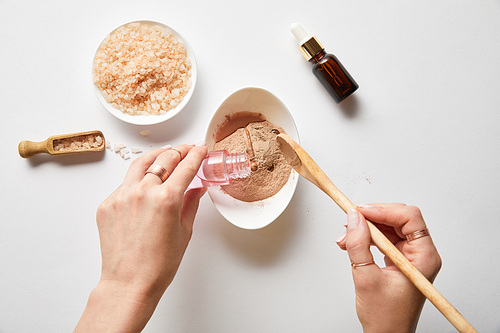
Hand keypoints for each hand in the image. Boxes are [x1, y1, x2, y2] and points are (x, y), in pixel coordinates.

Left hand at [75, 143, 207, 332]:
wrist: (129, 283)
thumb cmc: (158, 265)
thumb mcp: (184, 231)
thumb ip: (191, 204)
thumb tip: (197, 189)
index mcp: (166, 199)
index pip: (185, 167)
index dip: (196, 155)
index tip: (200, 149)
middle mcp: (143, 192)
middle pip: (164, 159)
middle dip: (178, 151)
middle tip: (186, 150)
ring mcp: (121, 196)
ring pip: (140, 164)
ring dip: (156, 156)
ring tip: (165, 154)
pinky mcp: (107, 204)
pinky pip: (125, 183)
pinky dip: (137, 179)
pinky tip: (145, 183)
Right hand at [336, 204, 441, 332]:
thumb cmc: (385, 317)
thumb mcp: (366, 277)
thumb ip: (359, 244)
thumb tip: (354, 218)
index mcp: (424, 257)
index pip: (409, 218)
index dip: (384, 210)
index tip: (361, 211)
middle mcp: (420, 254)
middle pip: (399, 219)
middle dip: (372, 217)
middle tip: (352, 219)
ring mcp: (409, 256)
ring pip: (389, 227)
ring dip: (365, 228)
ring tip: (346, 236)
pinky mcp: (398, 259)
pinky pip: (383, 238)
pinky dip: (366, 237)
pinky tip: (351, 242)